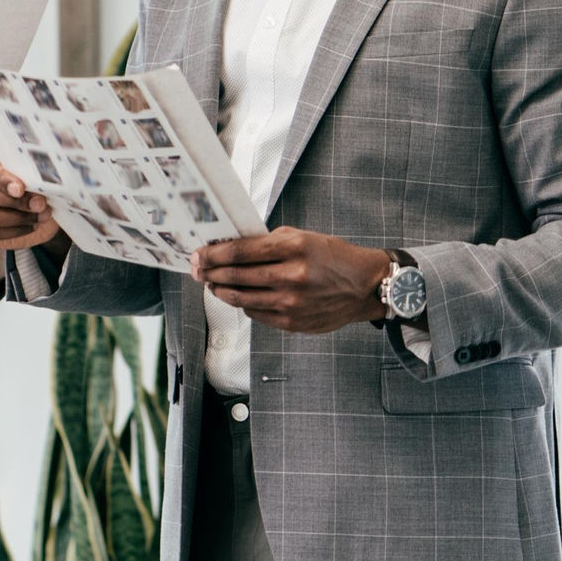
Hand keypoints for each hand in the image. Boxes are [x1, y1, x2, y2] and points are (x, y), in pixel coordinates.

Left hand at [192, 227, 388, 333]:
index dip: (214, 253)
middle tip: (197, 269)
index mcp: (294, 247)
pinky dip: (243, 305)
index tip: (199, 253)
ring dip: (221, 290)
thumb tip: (232, 246)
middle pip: (236, 275)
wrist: (365, 286)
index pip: (241, 251)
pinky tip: (237, 296)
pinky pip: (256, 314)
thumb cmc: (332, 257)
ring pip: (242, 298)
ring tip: (212, 284)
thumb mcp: (304, 237)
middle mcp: (292, 276)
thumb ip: (269, 242)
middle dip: (211, 272)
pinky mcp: (293, 323)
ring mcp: (291, 303)